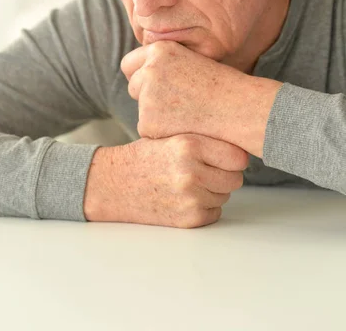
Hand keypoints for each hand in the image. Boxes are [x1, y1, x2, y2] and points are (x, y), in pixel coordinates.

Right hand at [83, 134, 248, 228]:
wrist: (113, 185)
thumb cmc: (144, 157)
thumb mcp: (170, 135)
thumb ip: (202, 140)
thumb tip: (242, 145)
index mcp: (188, 144)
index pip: (237, 156)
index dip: (234, 157)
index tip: (228, 157)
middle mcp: (191, 172)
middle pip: (235, 178)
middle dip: (224, 175)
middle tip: (206, 170)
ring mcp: (190, 198)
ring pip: (225, 196)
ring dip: (214, 191)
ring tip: (189, 182)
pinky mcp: (187, 219)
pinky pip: (214, 213)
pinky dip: (205, 207)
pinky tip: (184, 197)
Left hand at [121, 41, 281, 157]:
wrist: (240, 109)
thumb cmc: (223, 86)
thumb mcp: (192, 59)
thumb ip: (164, 63)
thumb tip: (141, 73)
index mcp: (159, 50)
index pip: (129, 64)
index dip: (139, 75)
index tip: (151, 85)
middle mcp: (149, 70)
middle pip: (133, 86)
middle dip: (146, 96)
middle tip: (174, 103)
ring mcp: (147, 97)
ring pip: (140, 109)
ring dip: (156, 115)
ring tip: (186, 114)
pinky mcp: (148, 122)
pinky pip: (147, 130)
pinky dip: (162, 133)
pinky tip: (185, 127)